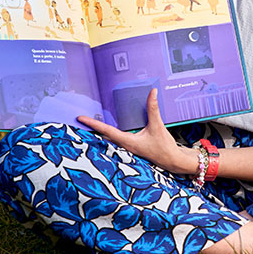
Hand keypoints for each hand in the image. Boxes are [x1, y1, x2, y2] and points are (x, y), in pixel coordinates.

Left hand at [78, 89, 198, 174]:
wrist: (172, 161)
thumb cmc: (164, 147)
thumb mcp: (158, 126)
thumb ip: (153, 108)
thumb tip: (152, 92)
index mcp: (127, 141)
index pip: (106, 130)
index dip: (92, 123)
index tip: (80, 118)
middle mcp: (125, 145)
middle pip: (104, 135)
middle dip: (92, 127)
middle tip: (81, 118)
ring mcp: (128, 147)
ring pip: (110, 138)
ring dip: (101, 130)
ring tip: (90, 121)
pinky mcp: (133, 146)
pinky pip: (117, 138)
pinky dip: (111, 132)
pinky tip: (110, 128)